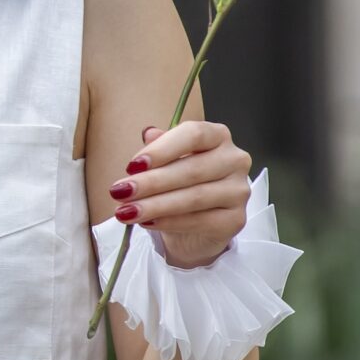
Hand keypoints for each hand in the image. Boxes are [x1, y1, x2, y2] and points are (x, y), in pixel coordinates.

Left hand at [114, 120, 251, 270]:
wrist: (195, 225)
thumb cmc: (179, 184)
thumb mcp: (167, 161)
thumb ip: (160, 147)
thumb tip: (148, 134)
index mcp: (218, 136)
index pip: (193, 134)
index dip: (161, 150)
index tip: (132, 165)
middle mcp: (235, 160)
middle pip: (191, 169)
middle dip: (151, 182)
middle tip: (120, 191)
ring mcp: (239, 191)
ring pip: (194, 197)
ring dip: (155, 205)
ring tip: (126, 211)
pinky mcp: (236, 219)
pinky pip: (199, 220)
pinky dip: (169, 222)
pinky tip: (146, 222)